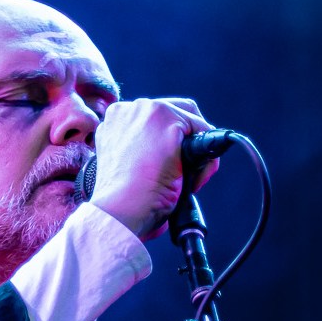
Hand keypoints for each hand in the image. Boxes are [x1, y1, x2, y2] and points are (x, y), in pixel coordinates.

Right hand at [89, 96, 218, 240]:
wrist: (121, 210)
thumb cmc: (121, 200)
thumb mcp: (125, 167)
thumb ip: (140, 151)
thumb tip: (169, 156)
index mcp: (114, 121)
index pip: (153, 120)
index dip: (169, 143)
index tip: (173, 165)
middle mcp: (128, 110)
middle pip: (175, 113)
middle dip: (187, 142)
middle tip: (188, 173)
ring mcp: (147, 112)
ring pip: (191, 122)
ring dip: (197, 152)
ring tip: (190, 181)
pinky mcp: (168, 121)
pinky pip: (203, 134)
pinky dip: (207, 160)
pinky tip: (194, 180)